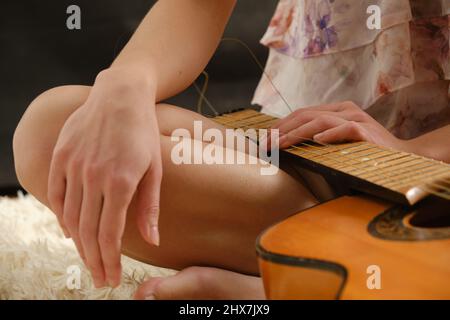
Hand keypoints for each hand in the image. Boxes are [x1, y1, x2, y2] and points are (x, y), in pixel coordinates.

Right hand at [47, 68, 162, 287]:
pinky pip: (57, 194)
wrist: (120, 95)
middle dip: (95, 260)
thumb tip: (152, 241)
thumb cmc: (144, 133)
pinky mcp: (61, 156)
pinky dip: (62, 216)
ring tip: (87, 260)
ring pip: (71, 217)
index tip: (112, 278)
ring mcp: (74, 166)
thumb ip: (151, 207)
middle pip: (89, 231)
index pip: (110, 233)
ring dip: (79, 244)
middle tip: (99, 278)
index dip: (111, 260)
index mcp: (121, 181)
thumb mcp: (156, 169)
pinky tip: (69, 231)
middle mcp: (94, 176)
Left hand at [272, 101, 404, 149]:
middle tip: (265, 144)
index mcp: (335, 110)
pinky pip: (345, 129)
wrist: (401, 156)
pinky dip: (330, 134)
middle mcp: (344, 110)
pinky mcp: (366, 130)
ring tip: (280, 144)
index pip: (301, 113)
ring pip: (319, 120)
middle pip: (305, 114)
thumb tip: (288, 144)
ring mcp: (356, 118)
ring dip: (296, 133)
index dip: (280, 125)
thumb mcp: (339, 141)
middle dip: (281, 129)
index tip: (264, 139)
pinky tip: (316, 141)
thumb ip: (319, 137)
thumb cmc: (366, 151)